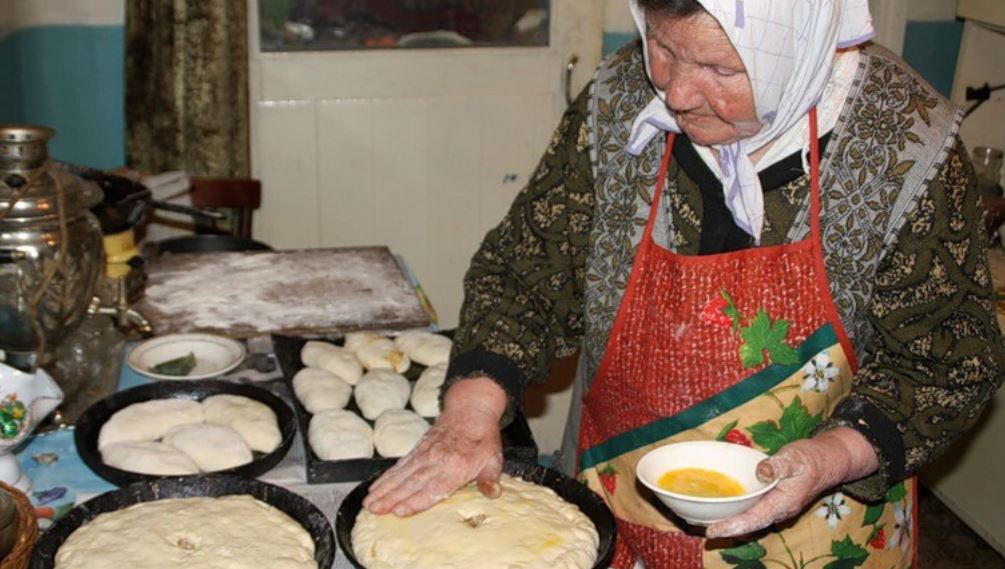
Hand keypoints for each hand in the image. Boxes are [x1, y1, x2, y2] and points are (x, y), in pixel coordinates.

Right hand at [362, 378, 506, 516]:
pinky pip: (401, 464)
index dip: (415, 501)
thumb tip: (493, 494)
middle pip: (411, 483)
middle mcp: (437, 461)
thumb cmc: (483, 437)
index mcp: (456, 467)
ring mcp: (426, 453)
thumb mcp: (493, 459)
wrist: (471, 408)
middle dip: (391, 498)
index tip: (398, 511)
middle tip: (373, 509)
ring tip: (369, 501)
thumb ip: (489, 479)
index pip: (433, 489)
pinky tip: (377, 485)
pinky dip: (388, 475)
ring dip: (384, 488)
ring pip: (402, 474)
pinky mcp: (419, 447)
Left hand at [705, 427, 878, 538]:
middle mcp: (777, 510)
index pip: (753, 519)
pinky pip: (751, 511)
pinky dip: (736, 511)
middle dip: (726, 528)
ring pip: (749, 520)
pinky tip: (722, 506)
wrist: (828, 461)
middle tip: (699, 527)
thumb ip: (779, 465)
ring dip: (729, 521)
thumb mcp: (796, 457)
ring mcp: (775, 508)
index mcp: (782, 504)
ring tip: (703, 520)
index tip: (712, 531)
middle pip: (748, 525)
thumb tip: (762, 471)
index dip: (732, 526)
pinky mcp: (772, 501)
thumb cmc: (811, 458)